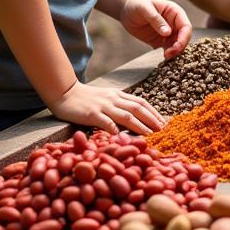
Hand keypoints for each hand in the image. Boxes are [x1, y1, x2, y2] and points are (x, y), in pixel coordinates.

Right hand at [48, 81, 164, 134]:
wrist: (65, 92)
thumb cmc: (86, 99)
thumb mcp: (106, 98)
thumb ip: (119, 105)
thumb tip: (135, 117)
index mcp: (119, 95)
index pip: (141, 102)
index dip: (154, 112)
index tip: (164, 122)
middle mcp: (114, 99)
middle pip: (138, 108)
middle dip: (152, 119)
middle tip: (163, 130)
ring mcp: (103, 106)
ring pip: (126, 115)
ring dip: (140, 125)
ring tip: (150, 135)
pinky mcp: (91, 113)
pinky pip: (105, 121)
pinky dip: (114, 129)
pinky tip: (121, 137)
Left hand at [120, 0, 191, 58]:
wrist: (126, 10)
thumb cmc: (136, 4)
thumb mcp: (144, 9)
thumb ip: (156, 19)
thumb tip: (168, 32)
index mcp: (175, 12)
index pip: (186, 26)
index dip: (184, 37)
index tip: (176, 46)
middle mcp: (174, 23)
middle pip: (184, 37)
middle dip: (179, 47)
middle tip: (169, 55)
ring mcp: (168, 33)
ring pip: (177, 45)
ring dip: (174, 52)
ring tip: (165, 58)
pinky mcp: (160, 41)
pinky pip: (168, 49)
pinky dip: (167, 55)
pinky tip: (162, 59)